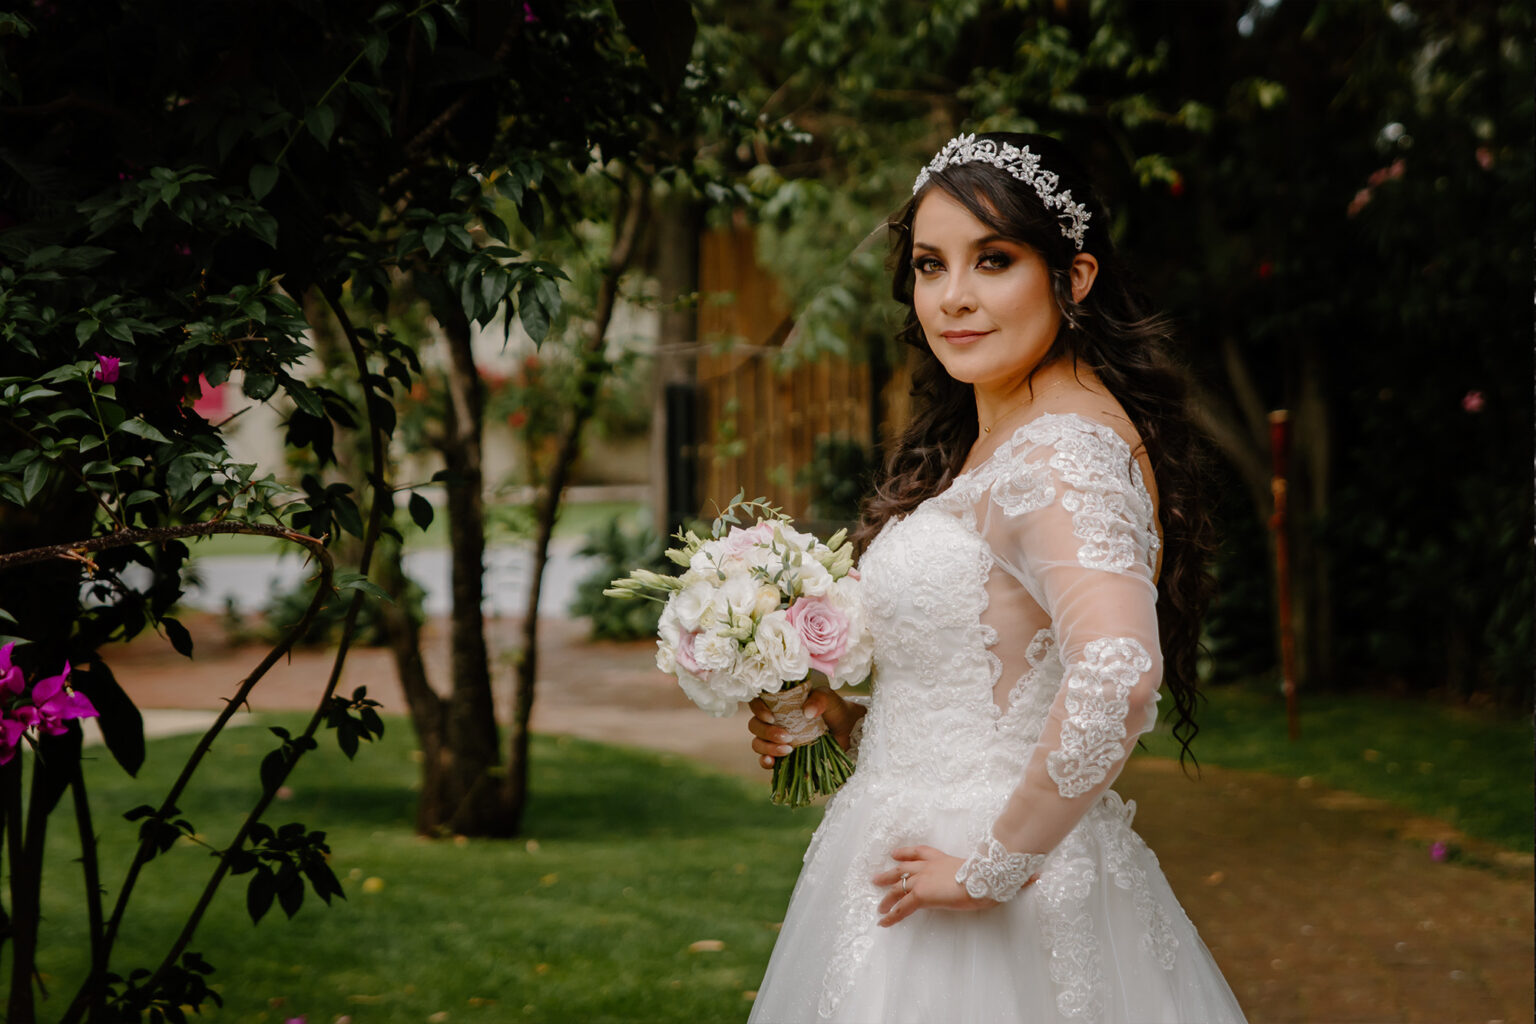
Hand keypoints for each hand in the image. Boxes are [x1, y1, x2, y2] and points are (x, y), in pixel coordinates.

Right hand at [747, 687, 863, 769]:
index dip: (758, 709)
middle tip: (788, 737)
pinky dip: (766, 762)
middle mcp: (774, 721)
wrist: (848, 731)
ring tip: (788, 750)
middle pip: (755, 726)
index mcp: (780, 703)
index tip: (771, 717)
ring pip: (758, 743)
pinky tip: (773, 763)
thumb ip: (820, 700)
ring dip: (767, 748)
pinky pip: (765, 761)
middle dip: (767, 732)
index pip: (757, 703)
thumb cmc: (835, 710)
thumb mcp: (830, 700)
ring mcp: (776, 740)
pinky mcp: (782, 756)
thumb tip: (807, 712)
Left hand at [872, 845, 1024, 926]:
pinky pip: (901, 907)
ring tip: (878, 907)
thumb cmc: (991, 875)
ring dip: (886, 897)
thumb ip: (1015, 876)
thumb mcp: (999, 874)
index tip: (895, 854)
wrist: (984, 879)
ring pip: (897, 887)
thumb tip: (1037, 875)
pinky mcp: (921, 894)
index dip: (906, 853)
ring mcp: (922, 879)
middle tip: (876, 878)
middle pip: (902, 867)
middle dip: (889, 873)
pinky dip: (890, 916)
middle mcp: (929, 866)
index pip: (920, 852)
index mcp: (943, 858)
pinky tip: (882, 923)